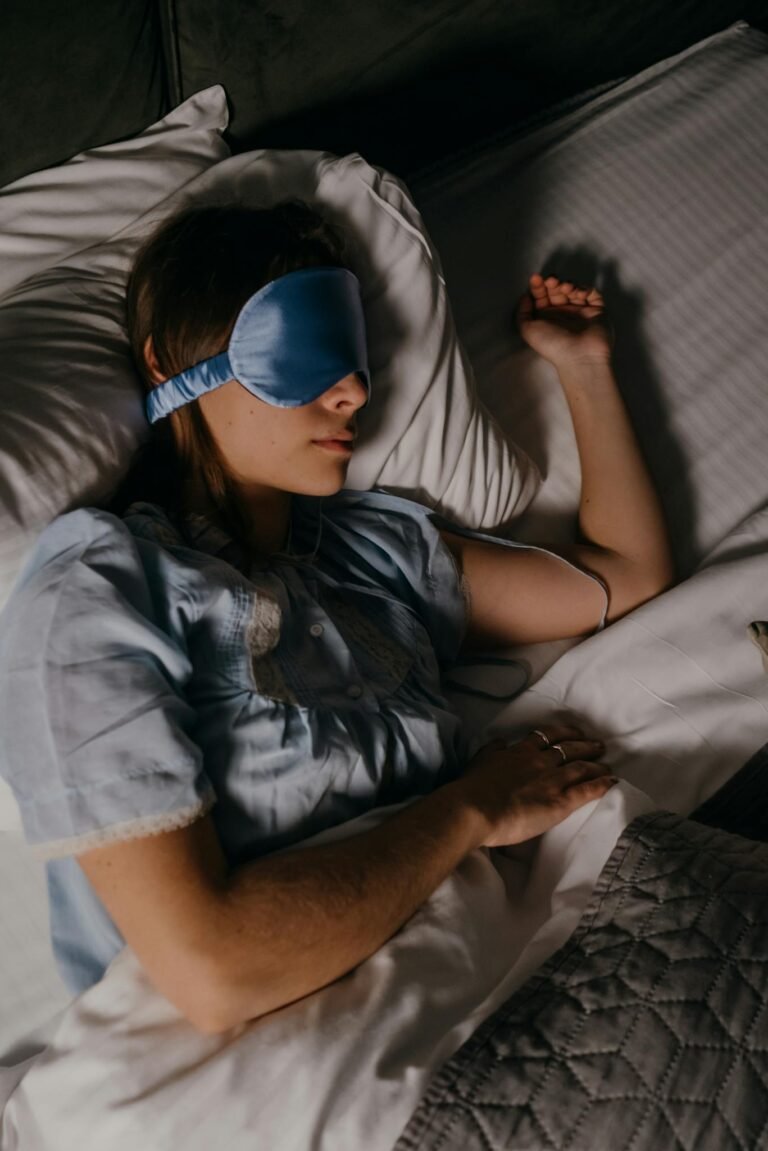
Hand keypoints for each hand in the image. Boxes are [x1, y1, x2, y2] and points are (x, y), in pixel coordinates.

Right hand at [454, 725, 615, 848]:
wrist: (475, 808)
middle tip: (599, 745)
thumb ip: (494, 750)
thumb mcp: (481, 759)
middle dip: (586, 745)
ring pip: (581, 768)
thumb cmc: (473, 787)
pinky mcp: (560, 801)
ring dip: (596, 765)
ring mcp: (552, 780)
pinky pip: (586, 790)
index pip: (547, 736)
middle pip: (569, 749)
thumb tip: (501, 742)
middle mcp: (540, 761)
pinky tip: (612, 782)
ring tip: (607, 766)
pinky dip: (601, 784)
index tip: (574, 732)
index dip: (564, 733)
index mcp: (521, 751)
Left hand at [516, 274, 614, 369]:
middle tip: (551, 281)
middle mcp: (563, 313)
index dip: (538, 285)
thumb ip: (522, 313)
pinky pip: (592, 294)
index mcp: (547, 317)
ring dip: (568, 284)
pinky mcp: (597, 311)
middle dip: (553, 282)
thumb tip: (526, 296)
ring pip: (574, 289)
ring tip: (565, 288)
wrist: (579, 356)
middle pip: (557, 290)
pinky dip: (585, 289)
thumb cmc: (552, 345)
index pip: (542, 296)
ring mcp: (581, 311)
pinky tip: (578, 293)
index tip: (536, 279)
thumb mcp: (527, 330)